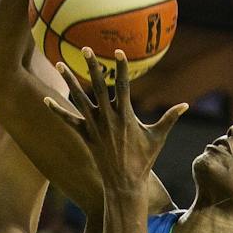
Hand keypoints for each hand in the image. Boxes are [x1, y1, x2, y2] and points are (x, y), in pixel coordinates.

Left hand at [44, 48, 187, 191]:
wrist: (125, 183)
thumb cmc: (143, 160)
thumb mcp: (158, 137)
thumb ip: (169, 118)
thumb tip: (186, 105)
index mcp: (126, 116)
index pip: (122, 86)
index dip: (120, 68)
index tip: (118, 52)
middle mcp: (108, 119)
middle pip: (97, 87)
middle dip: (92, 67)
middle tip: (85, 49)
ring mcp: (95, 127)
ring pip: (79, 99)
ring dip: (69, 81)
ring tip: (60, 64)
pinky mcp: (85, 136)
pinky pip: (69, 121)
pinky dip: (57, 110)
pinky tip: (46, 99)